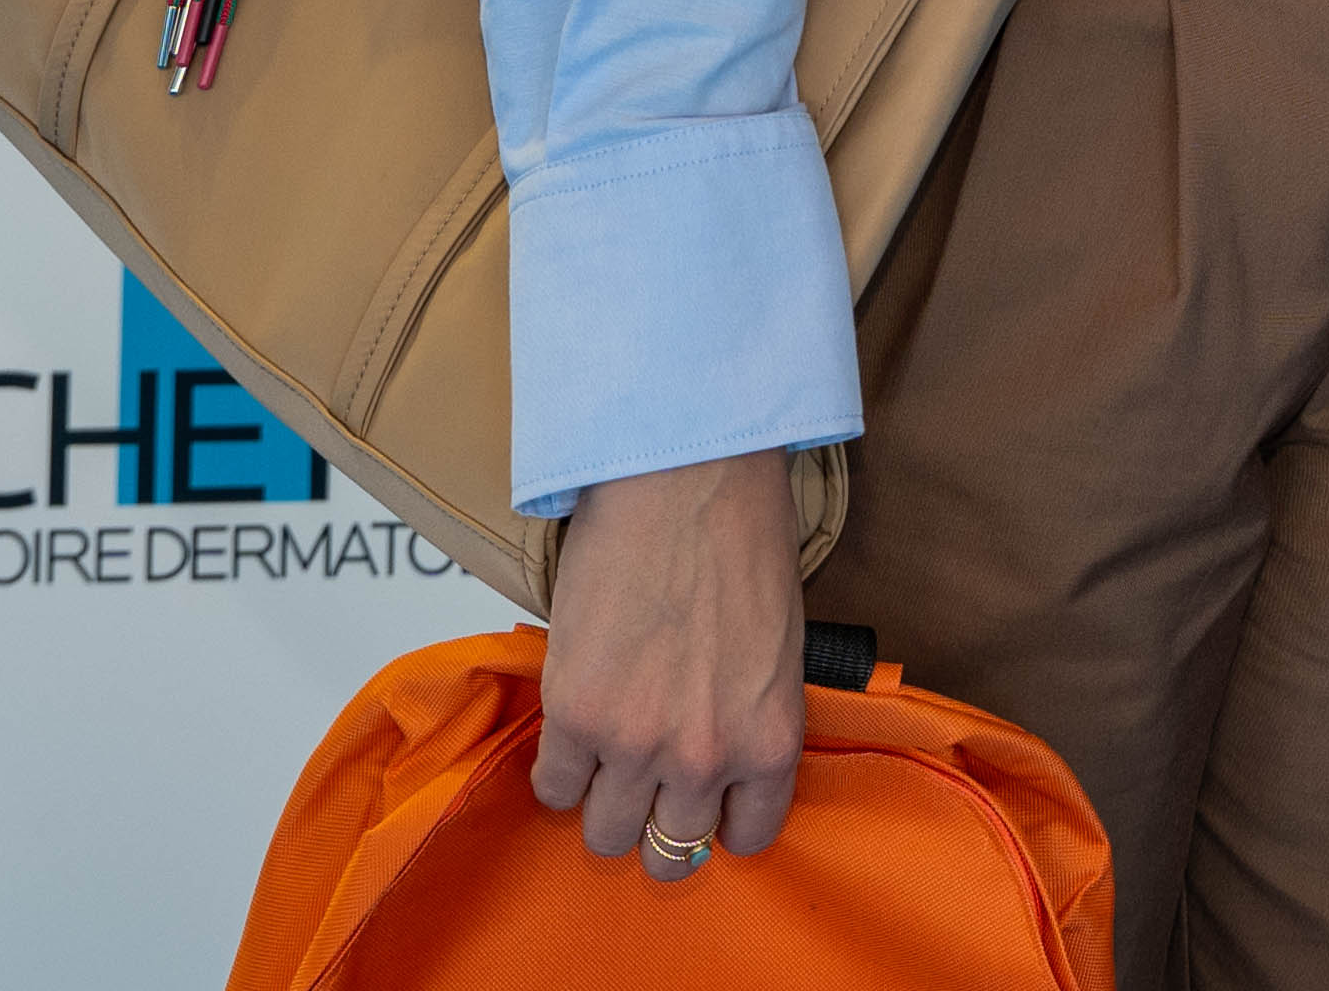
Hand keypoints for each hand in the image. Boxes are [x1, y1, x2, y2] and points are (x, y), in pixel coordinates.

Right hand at [528, 451, 807, 882]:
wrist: (685, 476)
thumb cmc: (741, 538)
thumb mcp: (775, 650)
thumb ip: (746, 718)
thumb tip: (711, 759)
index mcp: (769, 741)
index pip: (745, 836)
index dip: (716, 820)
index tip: (701, 802)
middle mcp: (704, 756)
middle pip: (669, 852)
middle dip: (655, 824)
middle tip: (643, 787)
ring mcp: (635, 742)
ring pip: (605, 833)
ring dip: (603, 803)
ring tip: (603, 761)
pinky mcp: (574, 714)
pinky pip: (553, 787)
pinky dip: (558, 770)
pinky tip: (571, 734)